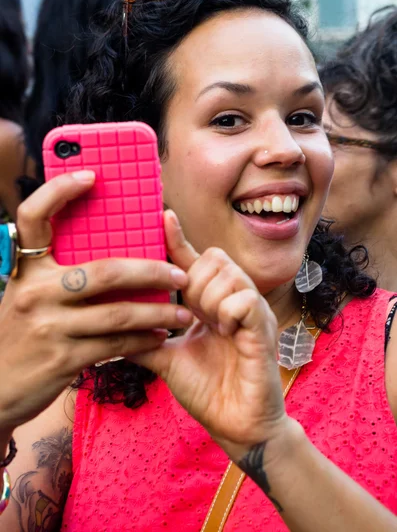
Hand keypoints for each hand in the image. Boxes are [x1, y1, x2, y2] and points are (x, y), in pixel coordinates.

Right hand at [0, 172, 191, 432]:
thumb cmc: (19, 335)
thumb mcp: (27, 296)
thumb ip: (58, 275)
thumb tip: (116, 255)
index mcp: (26, 269)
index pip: (33, 216)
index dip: (60, 190)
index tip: (92, 175)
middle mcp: (34, 292)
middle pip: (105, 271)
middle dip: (152, 271)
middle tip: (180, 274)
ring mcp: (48, 326)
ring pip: (118, 314)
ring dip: (158, 313)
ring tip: (183, 313)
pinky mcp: (61, 359)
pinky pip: (115, 346)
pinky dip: (143, 340)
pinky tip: (160, 337)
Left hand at [131, 211, 286, 459]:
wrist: (235, 425)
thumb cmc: (207, 390)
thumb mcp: (168, 358)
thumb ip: (145, 338)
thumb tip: (110, 327)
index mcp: (213, 303)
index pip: (195, 260)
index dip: (178, 238)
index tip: (162, 216)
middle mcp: (234, 300)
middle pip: (214, 258)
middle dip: (195, 282)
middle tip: (193, 315)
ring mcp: (252, 312)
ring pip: (228, 274)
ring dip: (210, 299)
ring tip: (210, 326)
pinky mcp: (264, 328)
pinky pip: (246, 300)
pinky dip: (229, 312)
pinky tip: (225, 332)